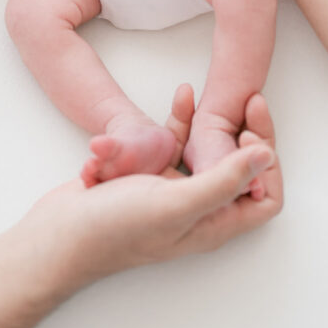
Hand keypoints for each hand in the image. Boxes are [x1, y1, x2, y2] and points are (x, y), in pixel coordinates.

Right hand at [24, 91, 280, 283]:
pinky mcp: (149, 174)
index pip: (264, 196)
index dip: (267, 163)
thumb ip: (224, 179)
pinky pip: (174, 141)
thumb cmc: (115, 230)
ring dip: (209, 121)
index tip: (251, 130)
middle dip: (245, 132)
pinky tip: (179, 96)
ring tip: (210, 93)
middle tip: (248, 99)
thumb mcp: (176, 203)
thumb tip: (267, 157)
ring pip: (205, 149)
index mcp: (214, 223)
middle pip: (239, 169)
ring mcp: (173, 190)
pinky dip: (177, 119)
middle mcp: (199, 208)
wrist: (60, 234)